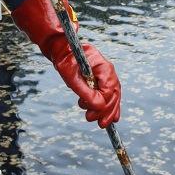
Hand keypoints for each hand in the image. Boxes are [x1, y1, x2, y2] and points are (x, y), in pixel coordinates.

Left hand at [12, 0, 120, 127]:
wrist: (61, 50)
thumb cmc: (65, 60)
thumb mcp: (72, 78)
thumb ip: (85, 92)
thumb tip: (98, 107)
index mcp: (103, 67)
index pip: (109, 90)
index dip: (104, 106)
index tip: (95, 116)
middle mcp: (108, 71)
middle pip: (114, 94)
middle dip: (107, 111)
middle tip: (98, 124)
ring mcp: (105, 74)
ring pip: (112, 95)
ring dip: (106, 110)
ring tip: (97, 121)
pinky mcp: (100, 78)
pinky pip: (108, 93)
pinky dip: (108, 105)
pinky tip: (109, 117)